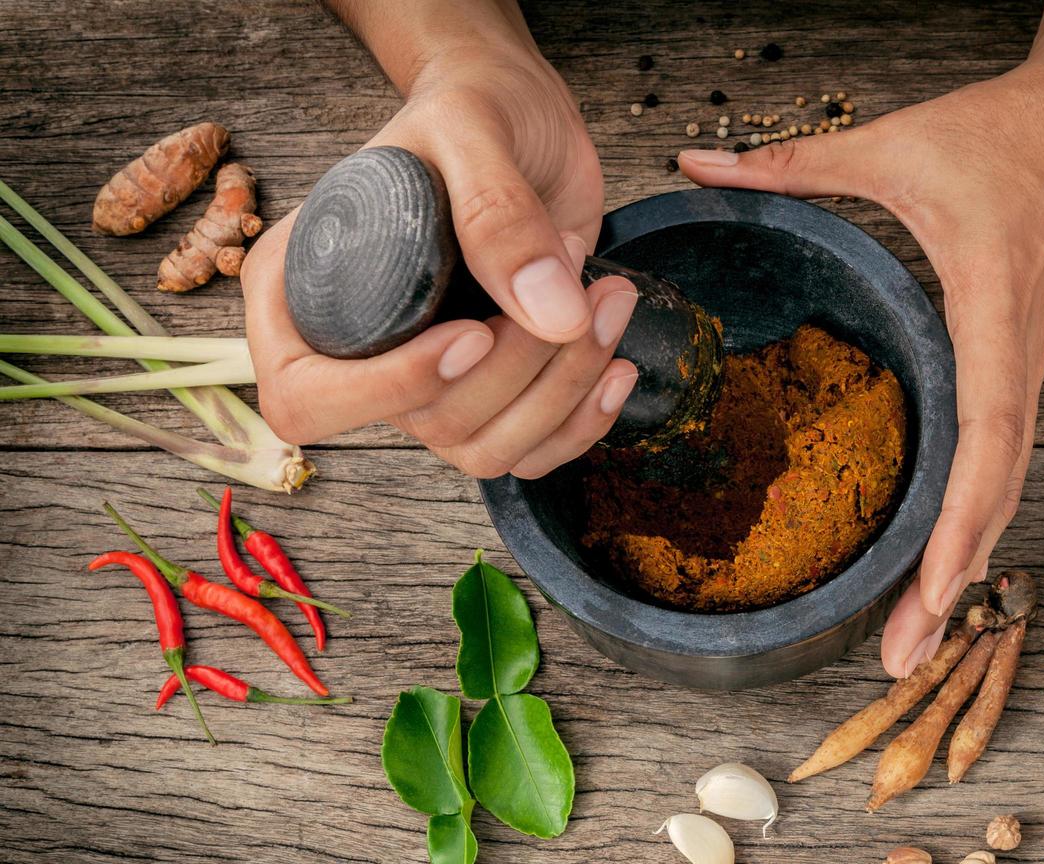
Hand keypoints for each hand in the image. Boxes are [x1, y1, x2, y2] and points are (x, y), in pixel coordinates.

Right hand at [245, 29, 638, 477]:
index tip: (474, 334)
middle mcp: (357, 353)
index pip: (306, 398)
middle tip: (582, 283)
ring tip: (610, 300)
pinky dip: (582, 423)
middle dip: (521, 370)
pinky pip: (530, 451)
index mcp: (300, 291)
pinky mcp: (493, 391)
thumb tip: (552, 316)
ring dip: (565, 393)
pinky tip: (617, 362)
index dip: (390, 389)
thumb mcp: (471, 130)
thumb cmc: (471, 108)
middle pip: (425, 424)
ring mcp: (428, 381)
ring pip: (487, 447)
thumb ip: (498, 213)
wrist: (521, 117)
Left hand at [679, 51, 1043, 676]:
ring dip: (967, 561)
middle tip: (905, 658)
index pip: (988, 435)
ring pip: (1006, 482)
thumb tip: (695, 166)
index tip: (934, 592)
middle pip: (998, 487)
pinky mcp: (1019, 359)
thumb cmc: (1001, 131)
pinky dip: (976, 514)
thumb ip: (792, 162)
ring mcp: (1026, 361)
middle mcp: (1017, 353)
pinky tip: (946, 560)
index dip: (963, 520)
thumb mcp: (890, 145)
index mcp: (989, 310)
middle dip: (955, 578)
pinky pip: (1003, 454)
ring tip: (922, 637)